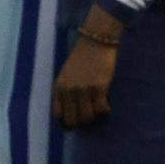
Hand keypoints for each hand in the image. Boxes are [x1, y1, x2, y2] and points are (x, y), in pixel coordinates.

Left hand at [52, 5, 122, 128]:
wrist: (96, 40)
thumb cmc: (82, 57)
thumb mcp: (66, 74)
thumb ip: (65, 90)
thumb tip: (71, 109)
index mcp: (59, 88)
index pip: (58, 115)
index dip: (66, 123)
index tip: (74, 123)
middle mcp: (69, 91)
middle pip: (72, 120)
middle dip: (80, 124)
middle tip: (88, 120)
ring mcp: (84, 89)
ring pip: (87, 117)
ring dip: (93, 119)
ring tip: (98, 113)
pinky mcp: (99, 86)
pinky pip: (101, 109)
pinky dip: (104, 112)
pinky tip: (107, 108)